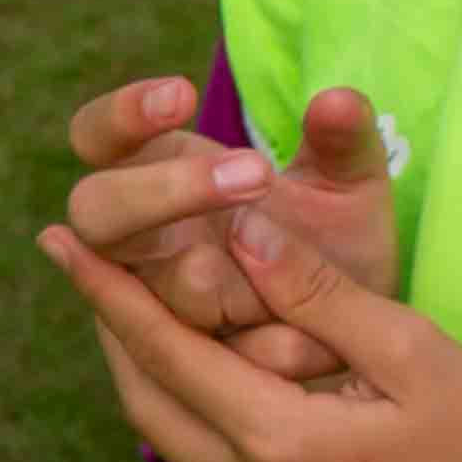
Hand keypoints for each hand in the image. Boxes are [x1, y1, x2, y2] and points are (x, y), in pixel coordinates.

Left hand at [34, 207, 461, 461]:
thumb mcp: (417, 353)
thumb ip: (320, 296)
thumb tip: (240, 232)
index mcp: (280, 446)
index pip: (166, 354)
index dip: (108, 294)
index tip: (57, 241)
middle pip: (147, 406)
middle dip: (113, 334)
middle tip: (84, 269)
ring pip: (176, 449)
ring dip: (155, 382)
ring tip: (139, 319)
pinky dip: (200, 427)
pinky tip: (217, 390)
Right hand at [62, 76, 397, 385]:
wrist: (365, 335)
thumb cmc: (337, 239)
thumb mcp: (350, 184)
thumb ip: (343, 142)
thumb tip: (339, 102)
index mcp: (159, 171)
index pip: (97, 135)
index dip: (123, 114)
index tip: (183, 95)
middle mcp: (143, 239)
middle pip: (97, 212)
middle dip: (164, 193)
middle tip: (258, 175)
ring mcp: (158, 305)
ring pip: (151, 292)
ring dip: (217, 279)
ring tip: (296, 267)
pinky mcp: (191, 366)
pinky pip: (205, 360)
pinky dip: (264, 345)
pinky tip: (319, 337)